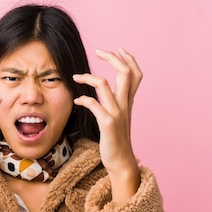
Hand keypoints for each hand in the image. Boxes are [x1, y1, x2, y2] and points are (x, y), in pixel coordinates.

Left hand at [73, 47, 141, 201]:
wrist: (121, 162)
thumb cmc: (117, 141)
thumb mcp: (119, 118)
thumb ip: (116, 103)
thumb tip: (104, 91)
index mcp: (129, 102)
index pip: (135, 74)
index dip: (129, 59)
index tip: (119, 49)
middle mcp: (125, 105)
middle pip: (125, 72)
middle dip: (112, 57)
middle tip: (98, 51)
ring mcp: (117, 113)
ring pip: (104, 84)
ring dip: (87, 77)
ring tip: (76, 77)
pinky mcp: (107, 124)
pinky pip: (94, 104)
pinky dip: (83, 100)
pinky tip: (77, 101)